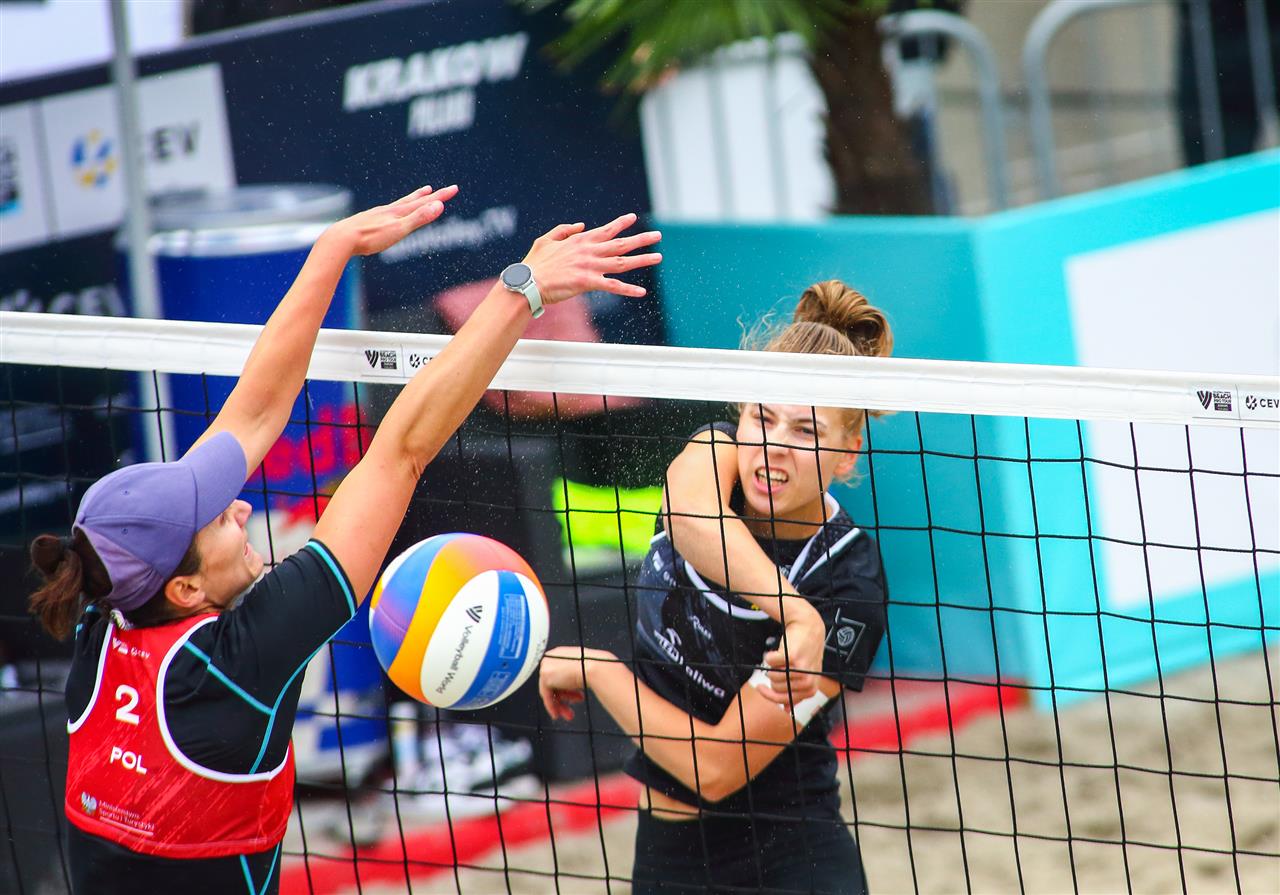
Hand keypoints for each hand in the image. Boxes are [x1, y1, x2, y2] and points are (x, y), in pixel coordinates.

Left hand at [326, 184, 458, 256]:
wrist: (342, 239)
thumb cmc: (371, 237)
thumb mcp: (399, 230)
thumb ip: (419, 218)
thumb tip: (439, 206)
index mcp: (399, 213)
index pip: (425, 203)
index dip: (441, 197)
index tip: (454, 189)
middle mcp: (389, 211)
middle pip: (412, 201)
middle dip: (427, 197)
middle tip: (436, 190)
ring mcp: (378, 215)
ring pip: (400, 205)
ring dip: (412, 200)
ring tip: (419, 194)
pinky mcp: (369, 222)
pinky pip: (388, 212)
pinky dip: (396, 209)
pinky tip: (390, 212)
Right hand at [522, 213, 660, 304]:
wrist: (528, 282)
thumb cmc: (535, 263)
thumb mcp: (546, 239)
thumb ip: (564, 230)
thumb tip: (581, 224)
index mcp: (580, 240)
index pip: (606, 230)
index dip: (621, 223)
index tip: (633, 218)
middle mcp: (589, 251)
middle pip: (621, 244)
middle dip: (641, 239)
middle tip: (658, 236)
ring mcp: (590, 266)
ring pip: (622, 262)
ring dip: (642, 259)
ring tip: (658, 257)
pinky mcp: (588, 282)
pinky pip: (613, 286)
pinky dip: (628, 289)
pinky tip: (642, 292)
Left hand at [538, 645, 614, 721]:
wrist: (595, 668)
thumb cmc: (595, 667)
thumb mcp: (583, 669)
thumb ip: (573, 676)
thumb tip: (574, 684)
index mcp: (561, 653)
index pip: (559, 674)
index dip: (567, 689)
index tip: (573, 698)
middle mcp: (552, 657)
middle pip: (553, 683)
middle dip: (564, 699)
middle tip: (569, 710)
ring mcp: (547, 665)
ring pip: (549, 690)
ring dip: (560, 704)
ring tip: (569, 714)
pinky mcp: (545, 675)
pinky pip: (546, 695)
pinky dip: (551, 706)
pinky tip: (558, 713)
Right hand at [757, 609, 824, 706]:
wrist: (808, 627)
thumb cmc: (805, 652)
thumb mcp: (805, 675)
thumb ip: (796, 692)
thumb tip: (786, 710)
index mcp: (810, 689)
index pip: (782, 699)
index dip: (769, 695)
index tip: (760, 688)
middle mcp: (807, 681)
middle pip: (775, 687)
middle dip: (774, 675)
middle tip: (782, 664)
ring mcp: (800, 669)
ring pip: (772, 675)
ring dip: (773, 665)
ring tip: (783, 657)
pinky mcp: (792, 656)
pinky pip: (769, 662)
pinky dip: (770, 655)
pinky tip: (779, 650)